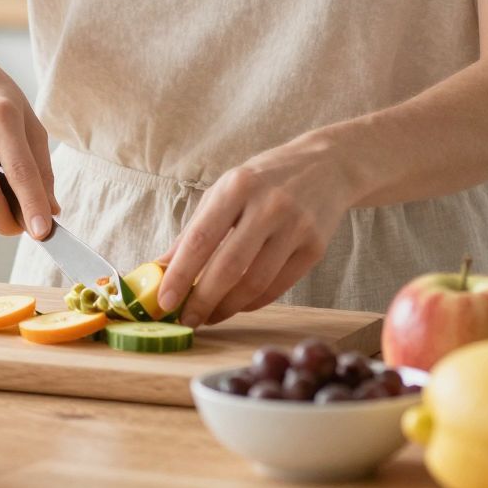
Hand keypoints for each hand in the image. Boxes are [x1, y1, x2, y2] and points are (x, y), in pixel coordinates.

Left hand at [157, 137, 355, 327]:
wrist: (326, 166)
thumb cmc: (264, 180)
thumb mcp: (225, 191)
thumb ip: (194, 230)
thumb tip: (160, 270)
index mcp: (238, 186)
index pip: (201, 239)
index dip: (180, 275)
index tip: (164, 302)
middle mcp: (269, 206)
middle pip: (230, 267)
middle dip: (203, 301)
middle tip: (186, 321)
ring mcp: (297, 227)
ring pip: (255, 283)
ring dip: (227, 308)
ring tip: (210, 316)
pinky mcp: (316, 248)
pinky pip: (278, 287)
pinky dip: (253, 302)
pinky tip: (237, 304)